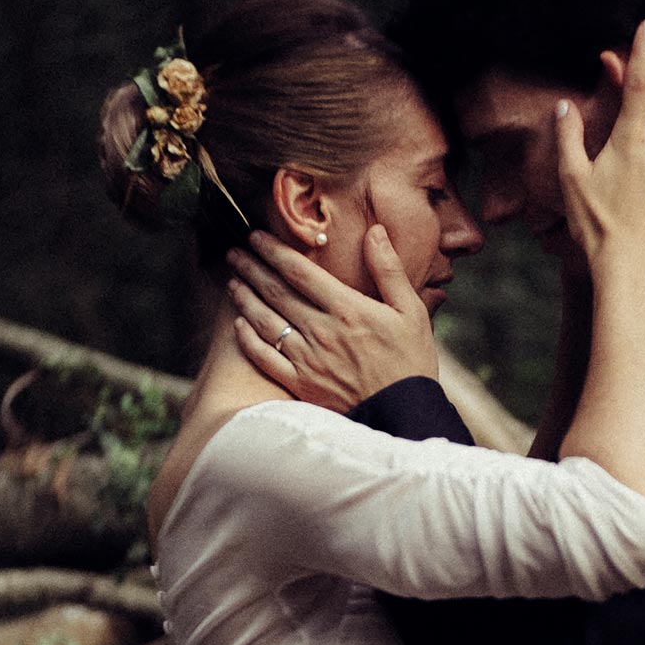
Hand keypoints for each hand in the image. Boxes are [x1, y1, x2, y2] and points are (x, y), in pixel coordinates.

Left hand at [226, 226, 435, 411]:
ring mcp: (308, 360)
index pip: (299, 272)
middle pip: (276, 293)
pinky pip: (266, 359)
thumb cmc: (411, 360)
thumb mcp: (411, 310)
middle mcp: (321, 332)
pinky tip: (239, 325)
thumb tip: (375, 231)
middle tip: (233, 252)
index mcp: (346, 309)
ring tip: (233, 281)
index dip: (274, 251)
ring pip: (266, 322)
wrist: (405, 413)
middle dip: (251, 268)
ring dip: (245, 299)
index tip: (256, 236)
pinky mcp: (302, 385)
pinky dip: (249, 341)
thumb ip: (389, 269)